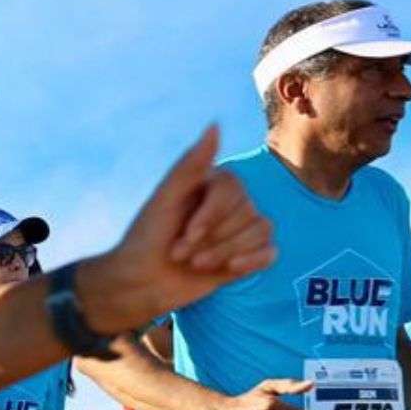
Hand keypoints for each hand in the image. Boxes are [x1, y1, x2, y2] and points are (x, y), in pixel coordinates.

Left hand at [75, 127, 276, 333]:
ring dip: (224, 253)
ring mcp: (241, 230)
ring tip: (195, 264)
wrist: (140, 284)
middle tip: (180, 253)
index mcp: (212, 185)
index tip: (184, 235)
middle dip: (212, 239)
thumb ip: (189, 164)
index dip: (210, 215)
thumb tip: (215, 125)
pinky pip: (270, 253)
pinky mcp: (248, 257)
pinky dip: (252, 261)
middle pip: (247, 212)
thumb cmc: (146, 238)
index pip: (233, 188)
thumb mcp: (163, 200)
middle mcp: (231, 204)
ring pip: (260, 232)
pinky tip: (230, 270)